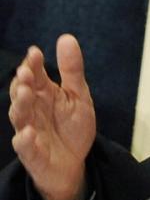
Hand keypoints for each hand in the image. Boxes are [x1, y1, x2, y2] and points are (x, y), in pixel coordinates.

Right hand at [8, 34, 95, 199]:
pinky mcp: (32, 153)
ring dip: (20, 105)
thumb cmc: (72, 126)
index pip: (35, 76)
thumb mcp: (78, 95)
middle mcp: (32, 111)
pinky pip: (25, 147)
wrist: (75, 162)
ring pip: (20, 117)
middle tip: (27, 72)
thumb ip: (72, 70)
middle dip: (23, 83)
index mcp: (43, 94)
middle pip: (22, 94)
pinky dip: (25, 140)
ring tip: (25, 93)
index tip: (35, 52)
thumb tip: (66, 37)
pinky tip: (28, 132)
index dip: (33, 64)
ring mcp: (30, 131)